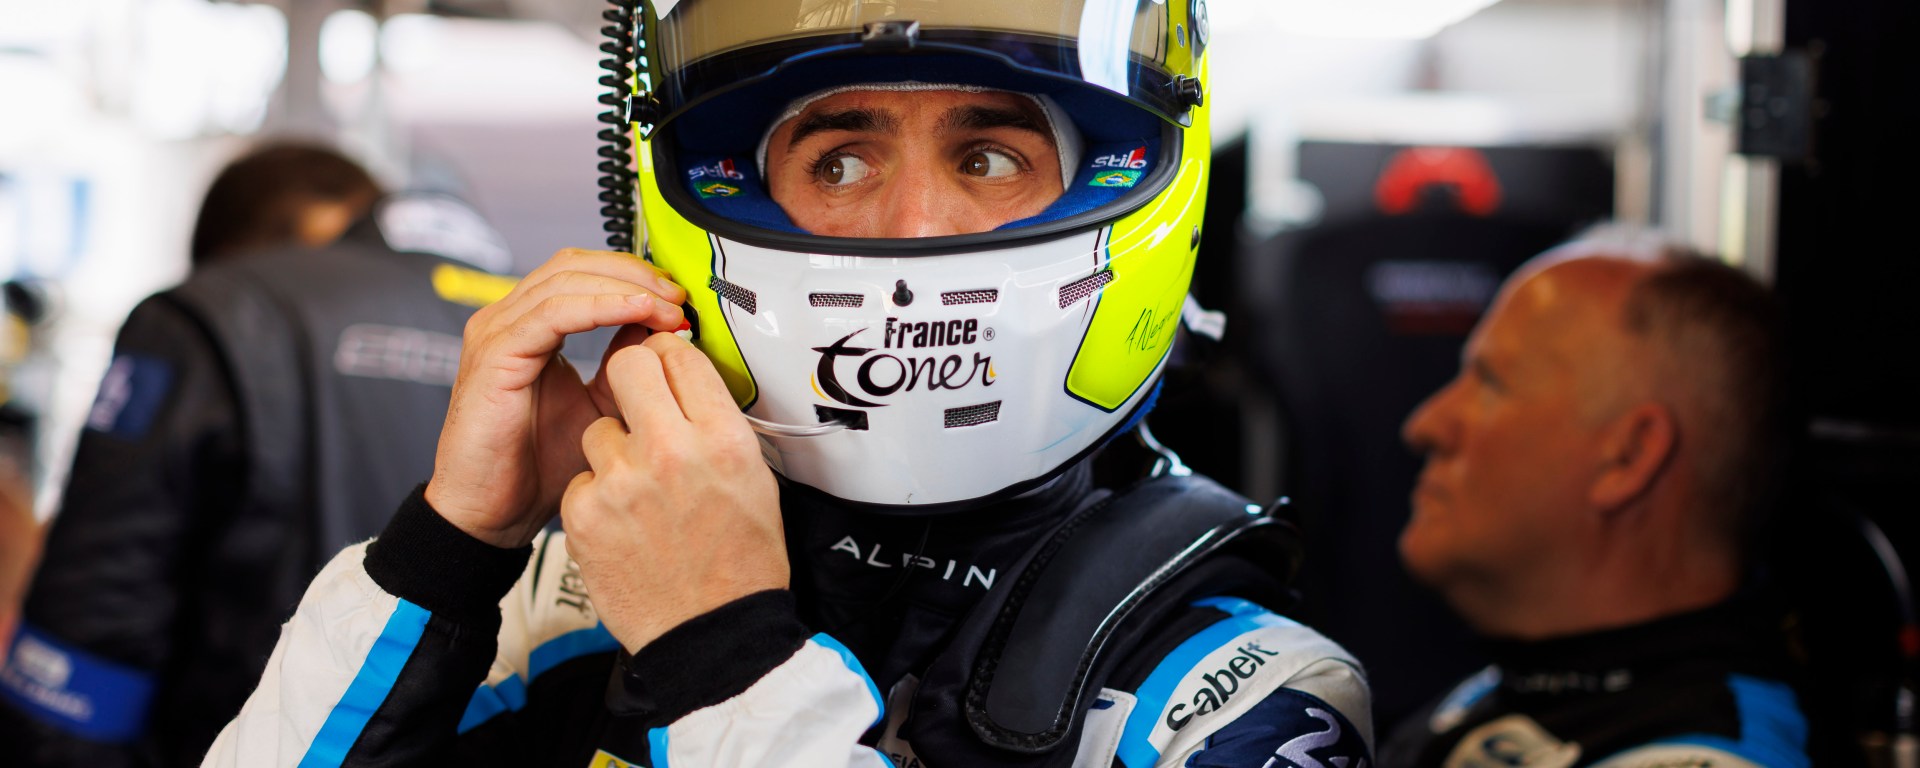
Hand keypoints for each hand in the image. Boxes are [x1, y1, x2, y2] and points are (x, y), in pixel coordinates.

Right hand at [425, 249, 686, 548]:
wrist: (493, 514)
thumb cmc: (538, 467)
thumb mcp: (599, 406)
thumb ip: (623, 365)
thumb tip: (659, 327)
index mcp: (530, 326)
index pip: (582, 272)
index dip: (633, 275)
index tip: (678, 297)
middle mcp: (508, 320)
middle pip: (574, 264)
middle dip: (633, 273)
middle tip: (679, 295)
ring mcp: (496, 333)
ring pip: (566, 281)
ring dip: (624, 287)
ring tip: (666, 306)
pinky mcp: (495, 355)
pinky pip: (552, 313)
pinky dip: (600, 306)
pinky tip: (637, 313)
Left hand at [561, 332, 786, 652]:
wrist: (710, 632)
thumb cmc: (740, 559)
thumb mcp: (753, 479)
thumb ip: (717, 423)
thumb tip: (687, 377)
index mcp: (723, 439)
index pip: (680, 355)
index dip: (668, 353)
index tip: (664, 363)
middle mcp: (672, 451)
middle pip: (628, 365)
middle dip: (629, 374)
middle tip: (636, 397)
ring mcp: (622, 482)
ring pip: (599, 428)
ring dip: (614, 448)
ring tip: (639, 489)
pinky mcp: (585, 513)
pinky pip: (583, 478)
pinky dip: (598, 495)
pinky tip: (624, 522)